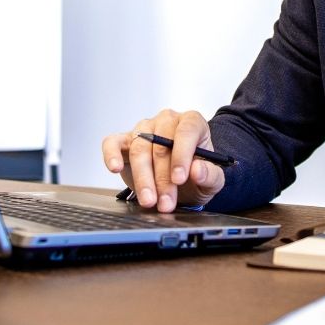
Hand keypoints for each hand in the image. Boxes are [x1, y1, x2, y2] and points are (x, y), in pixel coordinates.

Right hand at [101, 109, 225, 212]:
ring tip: (149, 201)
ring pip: (139, 149)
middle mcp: (167, 121)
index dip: (182, 155)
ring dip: (143, 178)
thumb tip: (197, 170)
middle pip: (161, 145)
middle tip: (165, 202)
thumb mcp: (212, 179)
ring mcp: (144, 129)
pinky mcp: (124, 140)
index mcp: (192, 122)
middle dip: (162, 178)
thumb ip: (210, 174)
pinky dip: (111, 155)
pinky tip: (115, 168)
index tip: (180, 178)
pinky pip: (112, 143)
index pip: (186, 131)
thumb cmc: (196, 175)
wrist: (181, 183)